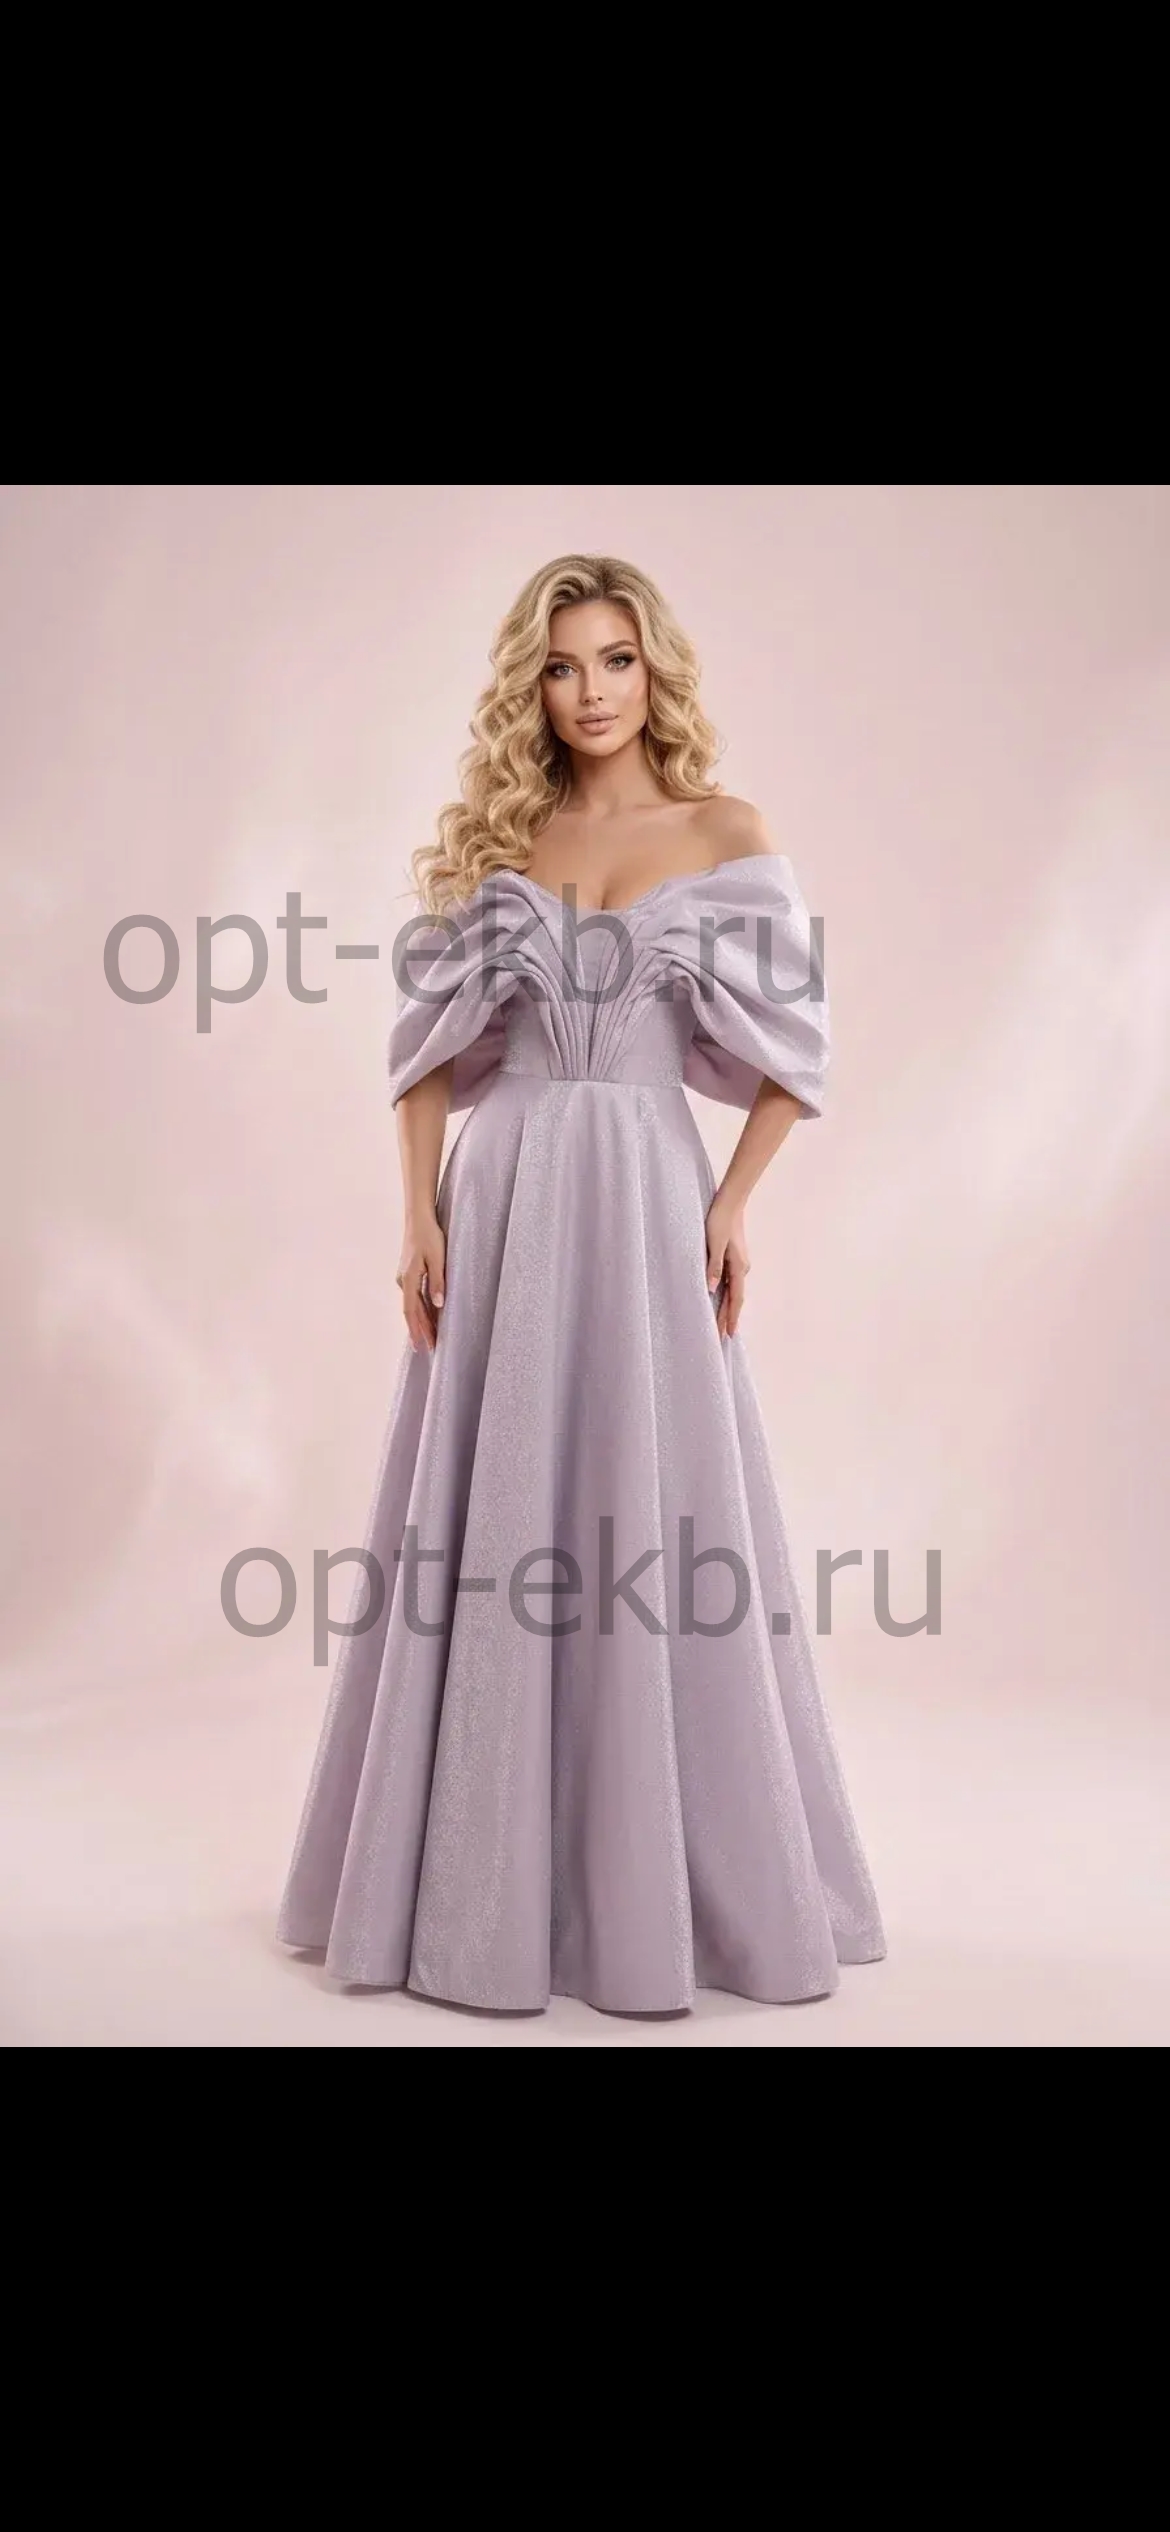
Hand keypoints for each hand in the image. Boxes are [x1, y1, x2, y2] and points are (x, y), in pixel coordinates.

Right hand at [397, 1215, 445, 1352]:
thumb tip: (438, 1305)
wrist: (418, 1218)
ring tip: (430, 1337)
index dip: (416, 1329)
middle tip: (429, 1348)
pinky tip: (428, 1316)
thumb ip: (438, 1282)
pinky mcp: (410, 1273)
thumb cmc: (429, 1235)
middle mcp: (403, 1280)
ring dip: (421, 1320)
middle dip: (421, 1330)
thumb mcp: (438, 1258)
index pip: (411, 1311)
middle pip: (412, 1311)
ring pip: (413, 1304)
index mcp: (409, 1279)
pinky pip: (415, 1296)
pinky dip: (421, 1308)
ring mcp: (405, 1277)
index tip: (421, 1345)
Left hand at [705, 1195, 749, 1338]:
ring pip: (732, 1291)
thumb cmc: (720, 1220)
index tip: (728, 1334)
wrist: (730, 1202)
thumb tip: (711, 1290)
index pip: (735, 1299)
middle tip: (721, 1336)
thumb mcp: (714, 1244)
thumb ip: (713, 1267)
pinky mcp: (733, 1257)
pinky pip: (730, 1281)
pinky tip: (719, 1298)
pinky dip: (725, 1294)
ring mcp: (738, 1263)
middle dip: (727, 1317)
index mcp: (738, 1267)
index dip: (731, 1317)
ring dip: (726, 1307)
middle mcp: (741, 1268)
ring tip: (720, 1323)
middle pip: (734, 1298)